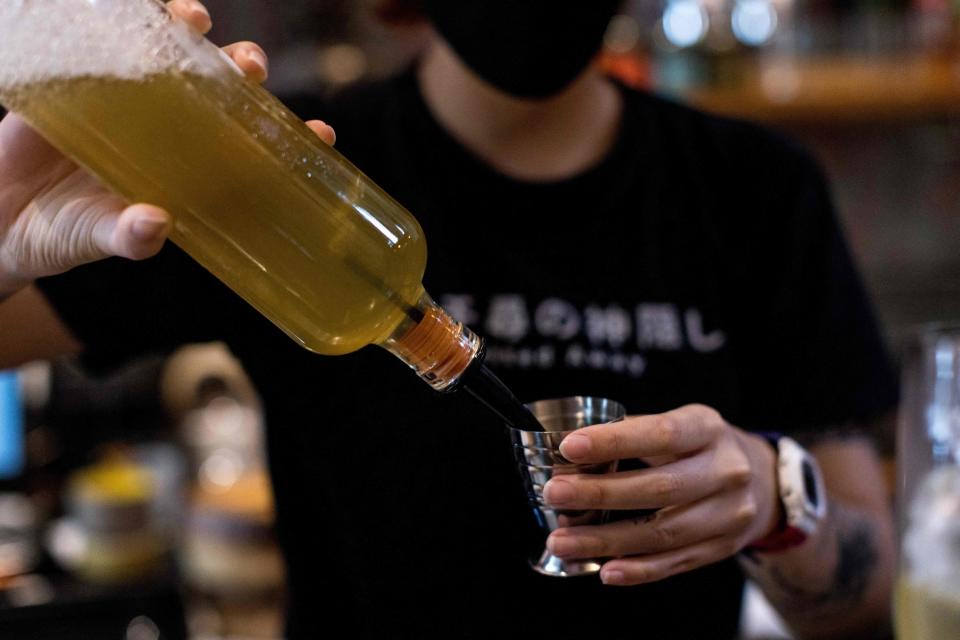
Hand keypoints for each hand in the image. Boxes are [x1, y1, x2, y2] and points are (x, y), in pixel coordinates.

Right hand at [0, 0, 334, 295]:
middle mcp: (166, 135)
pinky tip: (142, 7)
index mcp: (183, 174)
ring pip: (171, 60)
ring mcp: (126, 106)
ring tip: (194, 22)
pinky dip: (126, 21)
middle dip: (241, 74)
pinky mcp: (81, 83)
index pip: (247, 153)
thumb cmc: (55, 237)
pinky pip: (109, 45)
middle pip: (218, 95)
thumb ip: (125, 238)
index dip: (287, 142)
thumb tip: (154, 225)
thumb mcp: (92, 239)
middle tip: (251, 65)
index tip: (323, 132)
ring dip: (189, 36)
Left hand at [542, 404, 780, 585]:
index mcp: (708, 429)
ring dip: (606, 540)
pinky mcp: (723, 547)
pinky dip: (638, 570)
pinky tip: (605, 570)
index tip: (570, 447)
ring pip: (663, 533)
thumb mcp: (678, 424)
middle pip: (660, 489)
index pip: (661, 434)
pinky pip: (675, 563)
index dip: (614, 441)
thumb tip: (570, 454)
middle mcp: (726, 471)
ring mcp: (729, 514)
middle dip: (600, 494)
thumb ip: (632, 434)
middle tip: (555, 494)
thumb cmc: (699, 447)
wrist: (761, 480)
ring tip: (562, 540)